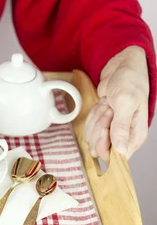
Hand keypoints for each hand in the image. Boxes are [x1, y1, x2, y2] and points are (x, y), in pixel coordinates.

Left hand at [84, 46, 149, 163]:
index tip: (105, 127)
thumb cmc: (130, 82)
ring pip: (92, 137)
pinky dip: (93, 113)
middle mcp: (124, 136)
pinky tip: (103, 103)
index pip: (116, 156)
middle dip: (99, 126)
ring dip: (96, 118)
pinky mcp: (101, 123)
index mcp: (135, 135)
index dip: (105, 145)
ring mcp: (111, 130)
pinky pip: (89, 126)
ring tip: (109, 104)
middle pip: (100, 147)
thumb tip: (121, 151)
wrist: (121, 69)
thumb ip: (121, 127)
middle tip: (109, 110)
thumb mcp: (125, 102)